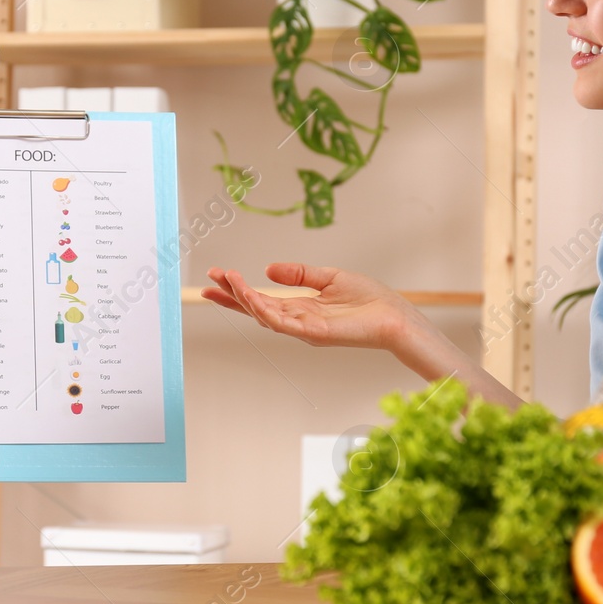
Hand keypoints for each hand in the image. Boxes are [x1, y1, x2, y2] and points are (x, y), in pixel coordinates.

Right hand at [202, 263, 415, 350]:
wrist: (394, 317)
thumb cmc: (369, 301)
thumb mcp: (329, 277)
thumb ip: (299, 273)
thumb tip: (268, 269)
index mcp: (301, 308)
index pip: (263, 300)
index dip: (238, 291)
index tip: (217, 278)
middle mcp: (297, 321)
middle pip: (256, 310)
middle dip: (231, 297)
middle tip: (208, 282)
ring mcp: (303, 329)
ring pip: (264, 315)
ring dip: (242, 298)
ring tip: (226, 280)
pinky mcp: (313, 333)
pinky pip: (281, 322)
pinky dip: (263, 308)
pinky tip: (250, 294)